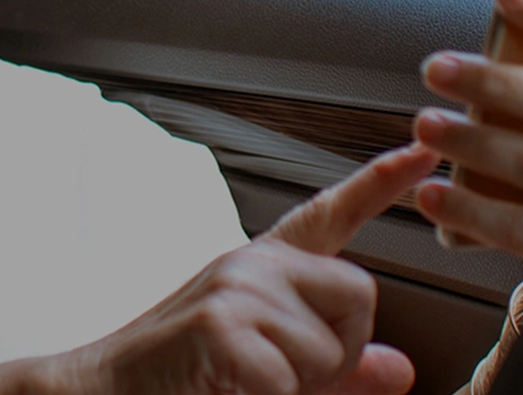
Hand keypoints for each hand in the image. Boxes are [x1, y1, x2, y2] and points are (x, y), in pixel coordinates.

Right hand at [59, 145, 436, 394]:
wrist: (100, 392)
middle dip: (341, 348)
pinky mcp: (219, 323)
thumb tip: (399, 368)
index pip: (329, 215)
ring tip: (243, 382)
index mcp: (263, 268)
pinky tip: (227, 387)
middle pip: (358, 291)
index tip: (422, 151)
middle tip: (284, 375)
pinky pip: (289, 378)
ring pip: (330, 346)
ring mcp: (234, 287)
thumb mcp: (271, 369)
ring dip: (300, 386)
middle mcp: (251, 263)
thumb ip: (339, 369)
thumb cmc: (183, 378)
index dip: (381, 181)